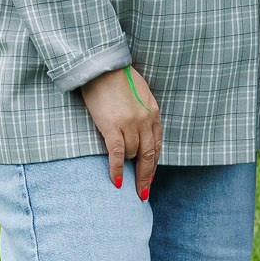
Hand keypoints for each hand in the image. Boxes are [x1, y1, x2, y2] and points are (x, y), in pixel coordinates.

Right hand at [80, 66, 160, 197]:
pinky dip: (117, 169)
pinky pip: (117, 154)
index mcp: (154, 113)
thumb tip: (141, 131)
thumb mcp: (140, 95)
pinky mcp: (112, 126)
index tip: (150, 177)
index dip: (154, 164)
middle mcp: (145, 120)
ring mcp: (130, 124)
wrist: (102, 67)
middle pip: (150, 155)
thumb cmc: (118, 79)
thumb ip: (144, 113)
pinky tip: (117, 182)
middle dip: (147, 176)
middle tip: (143, 193)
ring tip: (123, 177)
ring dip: (128, 166)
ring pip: (133, 154)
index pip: (157, 144)